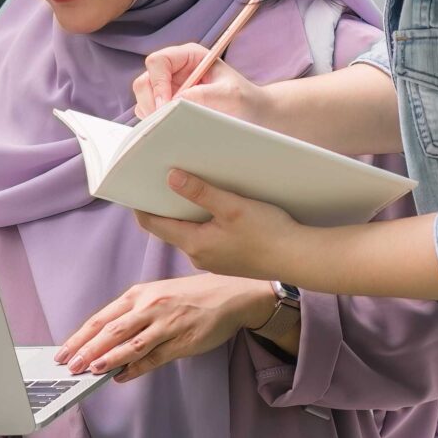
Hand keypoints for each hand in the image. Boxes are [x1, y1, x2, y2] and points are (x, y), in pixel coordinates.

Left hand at [59, 274, 280, 380]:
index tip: (63, 352)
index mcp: (138, 294)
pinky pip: (155, 358)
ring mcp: (166, 324)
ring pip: (131, 344)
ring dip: (109, 359)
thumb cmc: (188, 296)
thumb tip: (103, 341)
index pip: (101, 318)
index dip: (80, 337)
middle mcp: (149, 307)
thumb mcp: (155, 295)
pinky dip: (136, 369)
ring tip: (91, 371)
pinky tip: (121, 377)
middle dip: (87, 350)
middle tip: (70, 366)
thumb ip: (131, 316)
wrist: (229, 296)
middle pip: (111, 331)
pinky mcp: (182, 341)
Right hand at [132, 45, 274, 124]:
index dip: (158, 83)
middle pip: (145, 80)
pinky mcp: (166, 104)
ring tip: (174, 124)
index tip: (166, 105)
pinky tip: (174, 126)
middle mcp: (175, 69)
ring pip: (144, 97)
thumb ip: (205, 95)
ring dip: (152, 113)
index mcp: (189, 56)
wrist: (252, 114)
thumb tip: (176, 101)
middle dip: (152, 102)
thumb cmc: (245, 100)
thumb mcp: (230, 95)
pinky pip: (148, 111)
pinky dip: (155, 121)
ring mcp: (168, 87)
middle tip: (165, 120)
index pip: (158, 61)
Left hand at [134, 170, 304, 281]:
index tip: (137, 183)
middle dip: (165, 204)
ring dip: (187, 212)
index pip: (152, 224)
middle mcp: (198, 256)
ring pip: (189, 232)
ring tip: (190, 187)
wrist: (301, 260)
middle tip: (163, 178)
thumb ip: (201, 192)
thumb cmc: (269, 234)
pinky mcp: (228, 259)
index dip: (141, 203)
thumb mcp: (233, 207)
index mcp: (194, 244)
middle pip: (169, 227)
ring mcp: (213, 260)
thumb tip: (171, 177)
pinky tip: (217, 207)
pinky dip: (204, 222)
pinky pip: (207, 238)